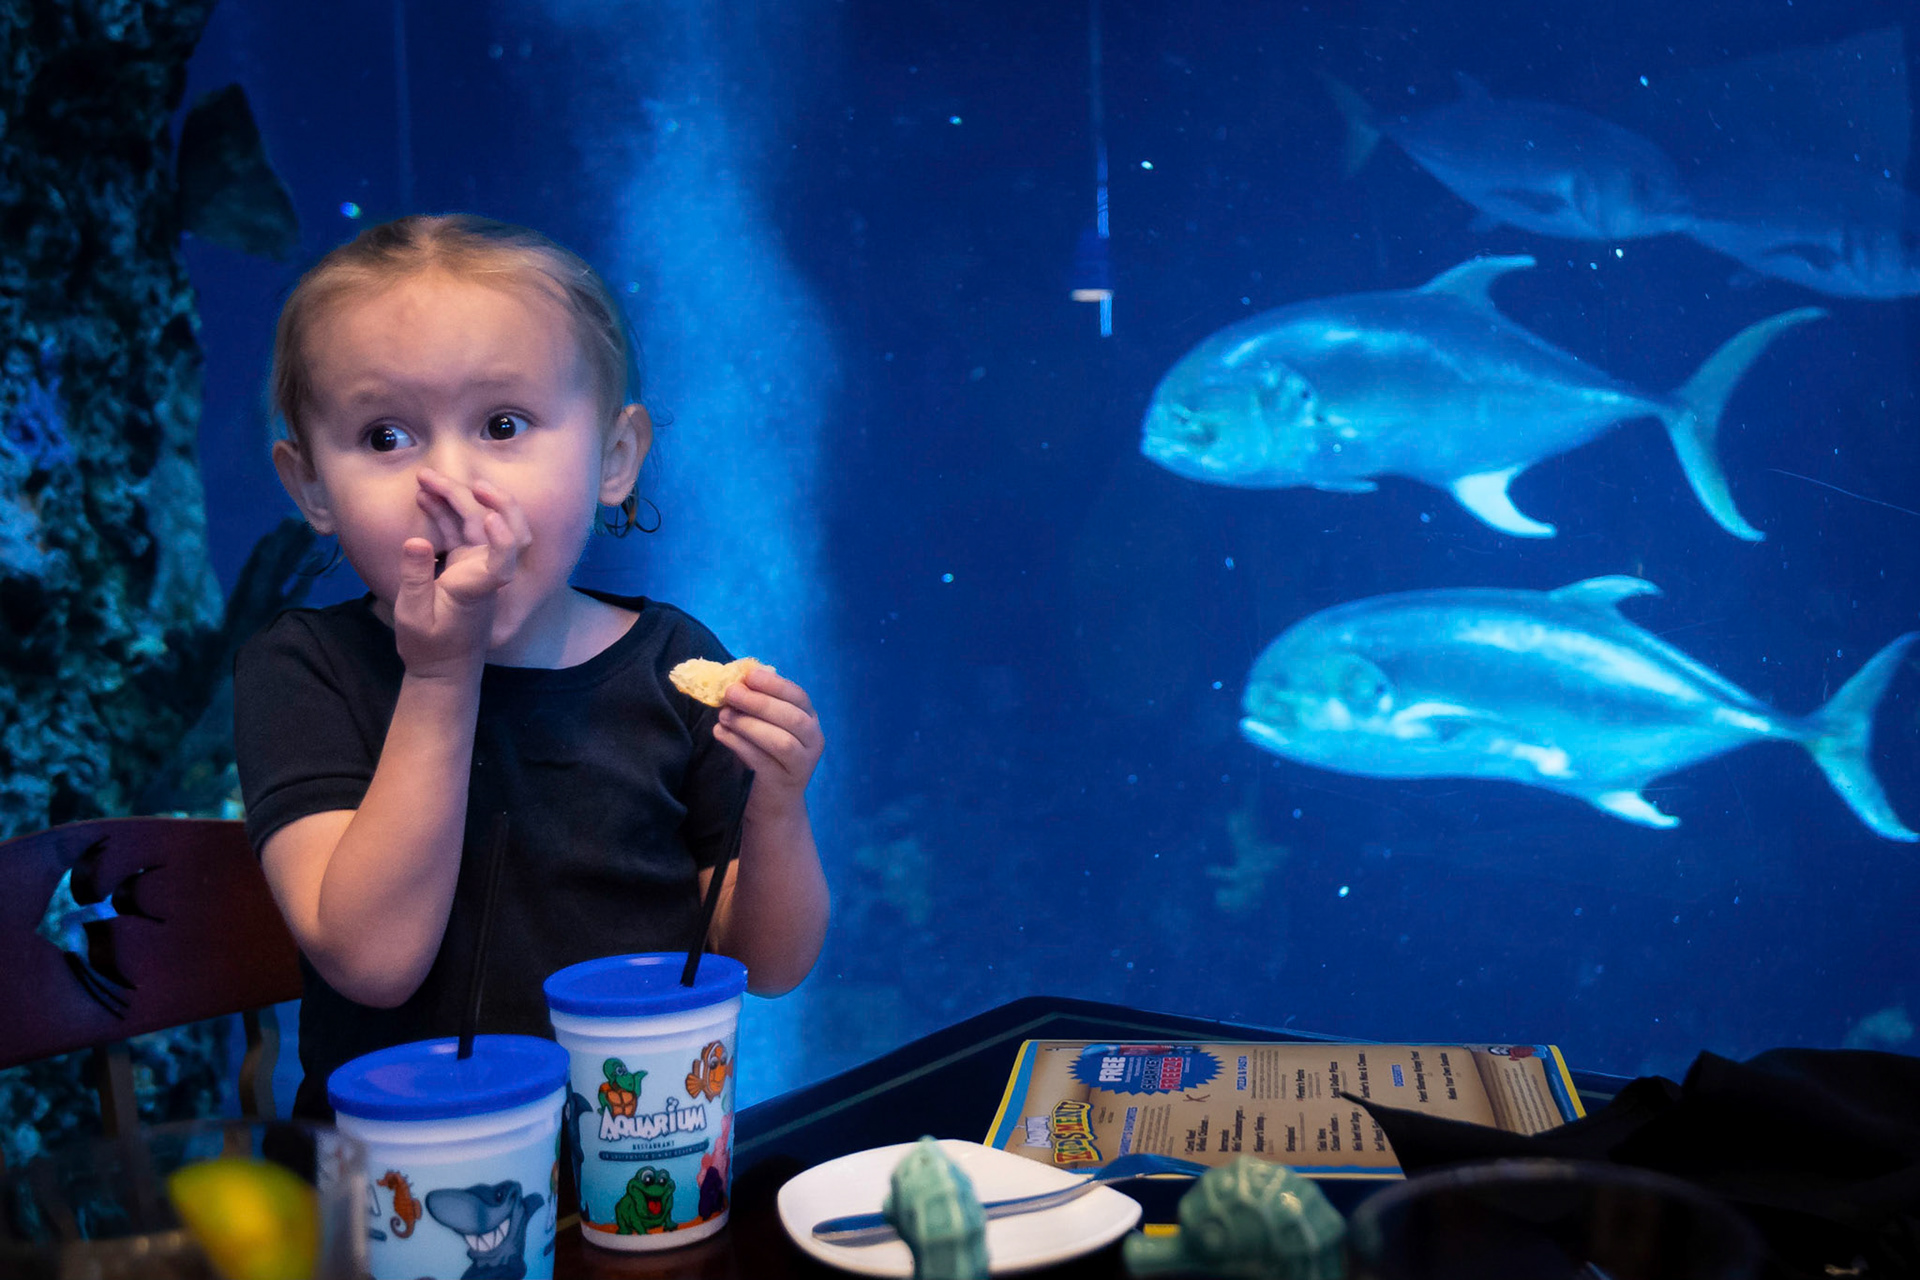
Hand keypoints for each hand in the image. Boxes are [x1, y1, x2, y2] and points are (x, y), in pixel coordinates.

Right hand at [392, 470, 530, 675]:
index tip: (489, 518)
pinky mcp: (468, 562)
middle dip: (476, 498)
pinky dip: (446, 512)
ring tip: (425, 478)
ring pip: (478, 522)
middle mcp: (485, 571)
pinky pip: (462, 530)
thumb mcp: (413, 616)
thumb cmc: (430, 647)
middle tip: (439, 478)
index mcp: (478, 587)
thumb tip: (416, 540)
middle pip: (501, 528)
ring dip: (456, 497)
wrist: (444, 665)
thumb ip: (416, 579)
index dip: (502, 539)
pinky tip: (425, 497)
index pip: (503, 562)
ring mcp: (479, 564)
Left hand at [713, 666, 822, 811]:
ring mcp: (802, 764)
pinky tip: (721, 733)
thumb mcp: (765, 725)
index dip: (774, 685)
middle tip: (730, 692)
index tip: (748, 675)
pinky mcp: (783, 783)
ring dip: (749, 724)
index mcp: (810, 719)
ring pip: (781, 741)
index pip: (798, 697)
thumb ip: (756, 703)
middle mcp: (813, 740)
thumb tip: (736, 678)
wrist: (772, 802)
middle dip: (759, 702)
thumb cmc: (765, 754)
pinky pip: (761, 761)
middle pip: (792, 718)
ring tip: (723, 715)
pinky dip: (738, 744)